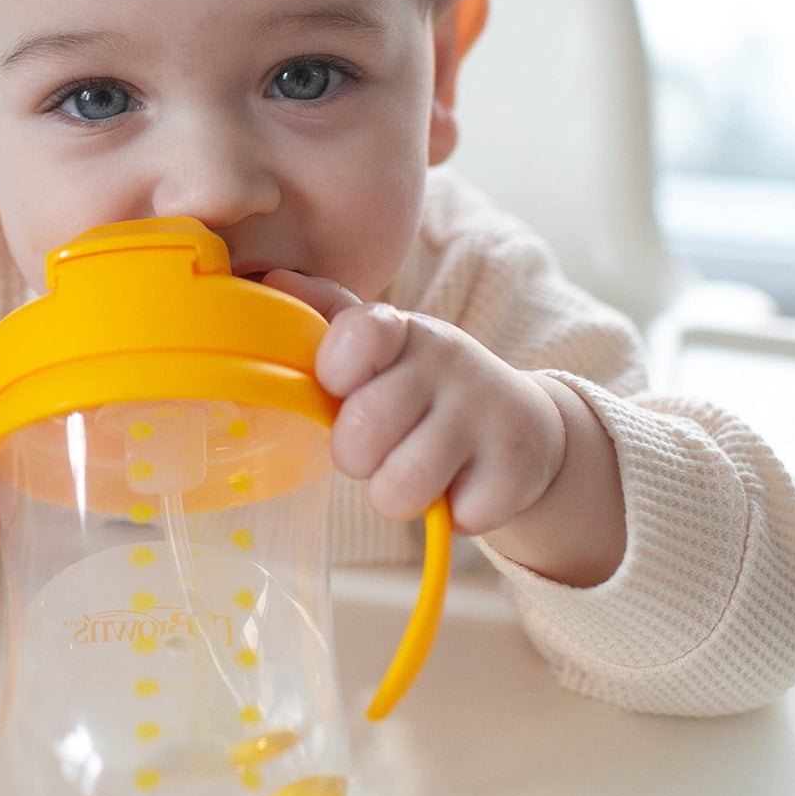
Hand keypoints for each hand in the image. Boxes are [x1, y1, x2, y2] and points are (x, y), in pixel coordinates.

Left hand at [267, 271, 563, 532]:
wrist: (520, 425)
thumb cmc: (422, 386)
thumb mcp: (381, 346)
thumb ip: (326, 317)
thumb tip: (274, 277)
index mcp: (401, 328)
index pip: (354, 337)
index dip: (335, 375)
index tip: (344, 387)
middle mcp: (447, 359)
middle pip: (361, 433)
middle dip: (357, 456)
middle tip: (379, 446)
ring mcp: (486, 412)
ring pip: (401, 487)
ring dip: (398, 493)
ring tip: (414, 469)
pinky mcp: (517, 468)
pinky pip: (456, 518)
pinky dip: (453, 515)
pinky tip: (463, 484)